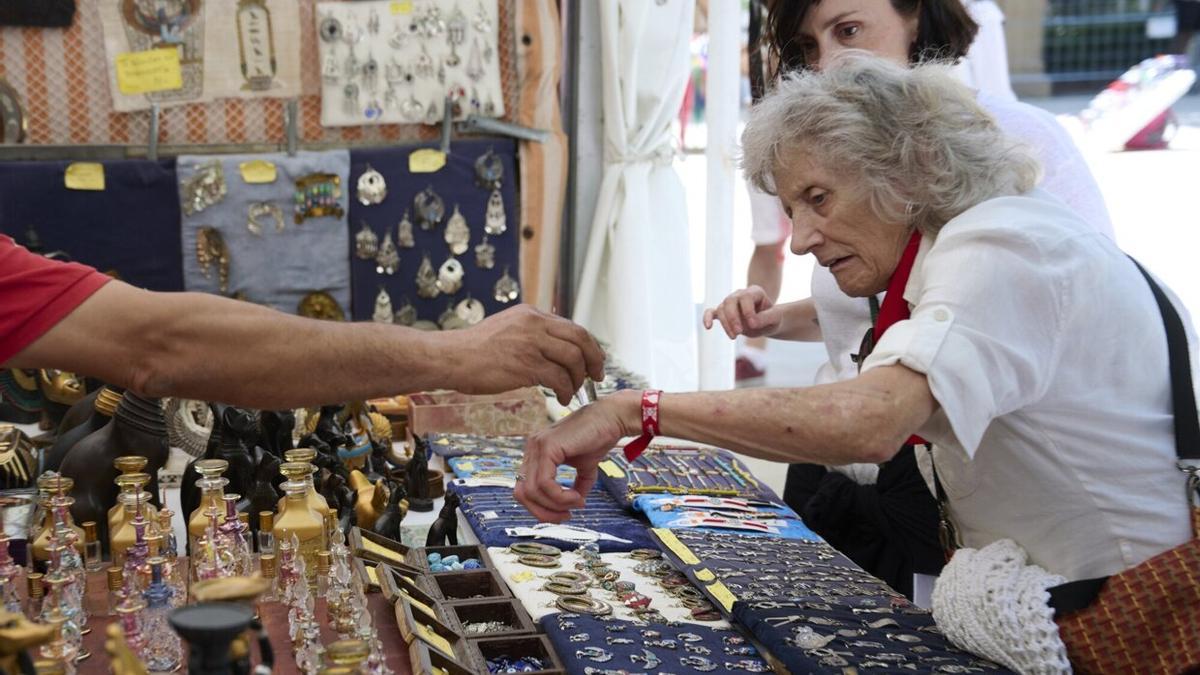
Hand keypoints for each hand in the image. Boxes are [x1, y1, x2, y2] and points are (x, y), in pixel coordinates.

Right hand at [446, 305, 605, 404]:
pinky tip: (561, 399)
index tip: (593, 361)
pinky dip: (566, 391)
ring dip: (578, 379)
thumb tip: (552, 347)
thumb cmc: (473, 350)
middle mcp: (534, 324)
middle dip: (594, 360)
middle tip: (596, 376)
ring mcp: (531, 343)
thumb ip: (530, 334)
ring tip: (572, 392)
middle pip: (580, 339)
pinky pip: (559, 378)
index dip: (588, 346)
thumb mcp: (506, 329)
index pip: (572, 327)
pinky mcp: (526, 364)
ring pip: (573, 359)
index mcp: (531, 314)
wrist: (450, 357)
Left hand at [515, 391, 638, 521]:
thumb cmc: (598, 437)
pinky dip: (560, 496)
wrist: (612, 418)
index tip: (564, 512)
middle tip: (566, 515)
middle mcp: (532, 448)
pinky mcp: (547, 446)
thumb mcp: (584, 468)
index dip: (540, 507)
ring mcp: (537, 446)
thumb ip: (575, 485)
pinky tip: (576, 496)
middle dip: (543, 512)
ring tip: (576, 502)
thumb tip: (575, 505)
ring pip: (531, 491)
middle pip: (521, 493)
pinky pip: (544, 483)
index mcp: (536, 452)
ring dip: (555, 505)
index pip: (524, 488)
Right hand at [702, 285, 780, 338]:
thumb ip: (766, 318)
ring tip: (734, 336)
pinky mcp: (723, 313)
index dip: (748, 311)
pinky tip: (708, 327)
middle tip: (739, 332)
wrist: (766, 323)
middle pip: (729, 301)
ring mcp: (730, 303)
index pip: (745, 297)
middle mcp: (740, 294)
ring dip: (725, 323)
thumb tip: (751, 323)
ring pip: (721, 309)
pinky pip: (711, 312)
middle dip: (733, 317)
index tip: (754, 324)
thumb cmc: (772, 319)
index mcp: (754, 292)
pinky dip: (707, 318)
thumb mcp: (775, 318)